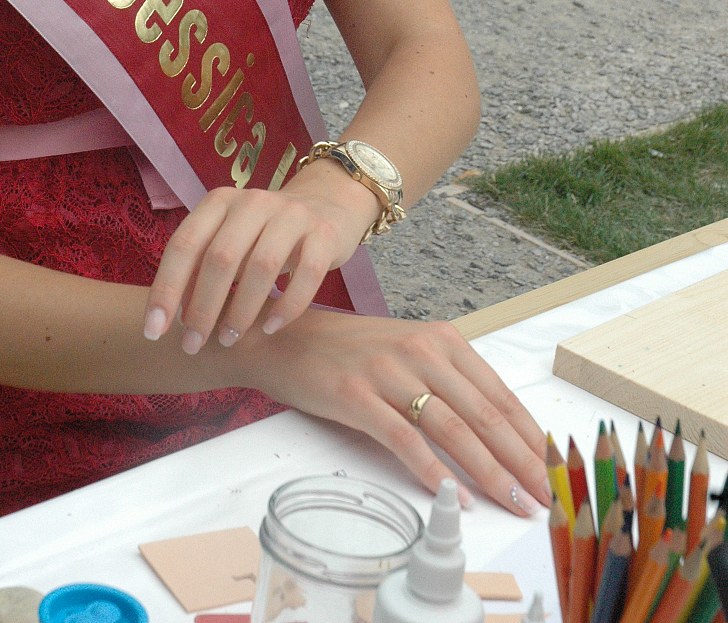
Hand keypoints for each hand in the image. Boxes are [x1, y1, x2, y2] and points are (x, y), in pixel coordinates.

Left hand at [142, 168, 377, 353]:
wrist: (324, 206)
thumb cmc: (262, 234)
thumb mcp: (227, 241)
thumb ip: (199, 270)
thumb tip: (170, 316)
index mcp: (220, 202)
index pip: (184, 243)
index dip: (166, 288)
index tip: (153, 331)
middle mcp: (254, 201)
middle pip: (221, 257)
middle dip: (202, 308)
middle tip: (192, 344)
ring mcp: (292, 214)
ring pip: (261, 266)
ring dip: (241, 311)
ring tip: (229, 340)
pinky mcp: (324, 233)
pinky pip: (306, 274)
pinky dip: (287, 306)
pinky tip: (270, 328)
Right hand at [240, 306, 550, 516]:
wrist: (286, 336)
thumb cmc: (351, 350)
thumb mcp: (408, 352)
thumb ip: (449, 381)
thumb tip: (497, 432)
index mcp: (441, 339)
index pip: (498, 394)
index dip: (529, 436)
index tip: (552, 469)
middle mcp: (420, 350)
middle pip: (483, 414)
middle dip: (521, 460)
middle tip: (544, 496)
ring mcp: (388, 372)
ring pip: (452, 428)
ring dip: (488, 471)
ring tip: (512, 501)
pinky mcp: (357, 396)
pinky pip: (404, 439)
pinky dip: (432, 471)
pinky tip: (453, 495)